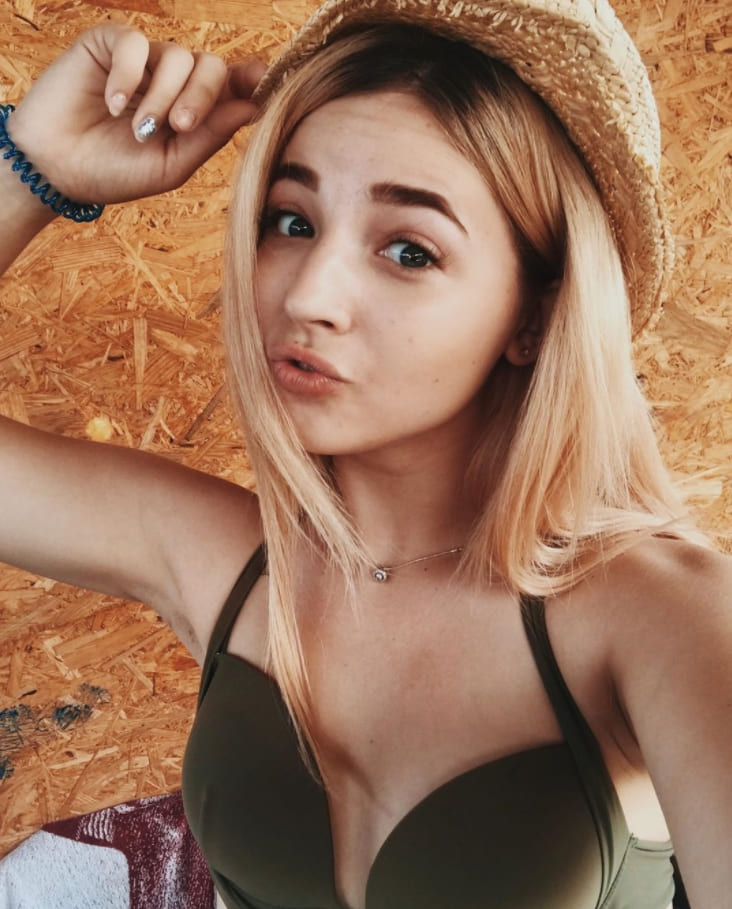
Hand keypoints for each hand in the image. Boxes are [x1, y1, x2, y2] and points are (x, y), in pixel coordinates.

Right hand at [7, 25, 265, 204]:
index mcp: (196, 109)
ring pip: (177, 56)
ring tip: (139, 128)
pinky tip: (114, 106)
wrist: (59, 172)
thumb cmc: (116, 172)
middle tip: (180, 127)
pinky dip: (128, 77)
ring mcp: (144, 61)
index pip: (233, 84)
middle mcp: (174, 80)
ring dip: (162, 96)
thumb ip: (210, 136)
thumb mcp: (171, 164)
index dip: (252, 80)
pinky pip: (134, 44)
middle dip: (202, 96)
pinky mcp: (109, 45)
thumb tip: (253, 106)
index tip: (262, 88)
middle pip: (212, 66)